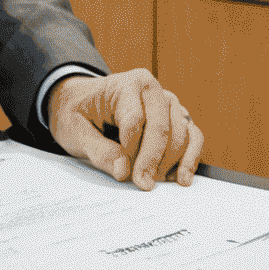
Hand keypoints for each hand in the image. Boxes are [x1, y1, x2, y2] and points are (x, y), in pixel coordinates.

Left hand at [47, 70, 202, 189]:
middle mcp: (152, 89)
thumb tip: (123, 170)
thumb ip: (98, 150)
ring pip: (181, 133)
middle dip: (153, 159)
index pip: (136, 120)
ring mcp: (167, 103)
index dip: (132, 151)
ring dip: (171, 161)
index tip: (128, 175)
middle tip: (144, 183)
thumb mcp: (74, 129)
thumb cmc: (78, 112)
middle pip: (161, 127)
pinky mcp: (177, 118)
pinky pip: (194, 137)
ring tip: (155, 180)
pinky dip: (191, 158)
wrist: (83, 101)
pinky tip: (181, 178)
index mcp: (125, 85)